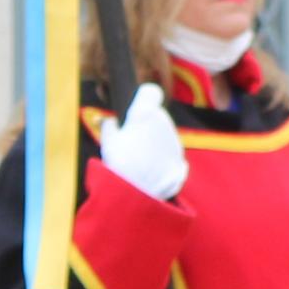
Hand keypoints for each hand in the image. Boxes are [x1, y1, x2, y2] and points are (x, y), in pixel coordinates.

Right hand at [95, 83, 187, 202]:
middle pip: (157, 118)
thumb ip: (109, 126)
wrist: (136, 196)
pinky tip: (150, 174)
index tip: (138, 109)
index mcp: (146, 114)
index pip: (151, 92)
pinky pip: (171, 157)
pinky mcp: (180, 162)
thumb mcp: (107, 142)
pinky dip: (163, 163)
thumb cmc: (119, 165)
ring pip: (164, 138)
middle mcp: (164, 123)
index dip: (144, 98)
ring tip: (139, 163)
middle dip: (147, 126)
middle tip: (132, 143)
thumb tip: (110, 121)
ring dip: (155, 145)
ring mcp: (175, 143)